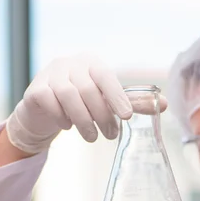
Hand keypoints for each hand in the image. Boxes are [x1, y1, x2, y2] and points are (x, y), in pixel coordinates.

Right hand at [5, 53, 132, 153]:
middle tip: (110, 135)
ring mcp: (50, 74)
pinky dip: (61, 117)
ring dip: (83, 120)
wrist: (45, 110)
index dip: (117, 96)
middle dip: (101, 115)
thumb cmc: (82, 103)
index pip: (105, 76)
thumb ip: (132, 102)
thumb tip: (164, 105)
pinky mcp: (35, 89)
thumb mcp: (107, 101)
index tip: (127, 117)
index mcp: (91, 62)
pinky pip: (49, 101)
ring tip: (92, 138)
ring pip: (68, 95)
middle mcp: (70, 63)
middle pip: (88, 89)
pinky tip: (68, 127)